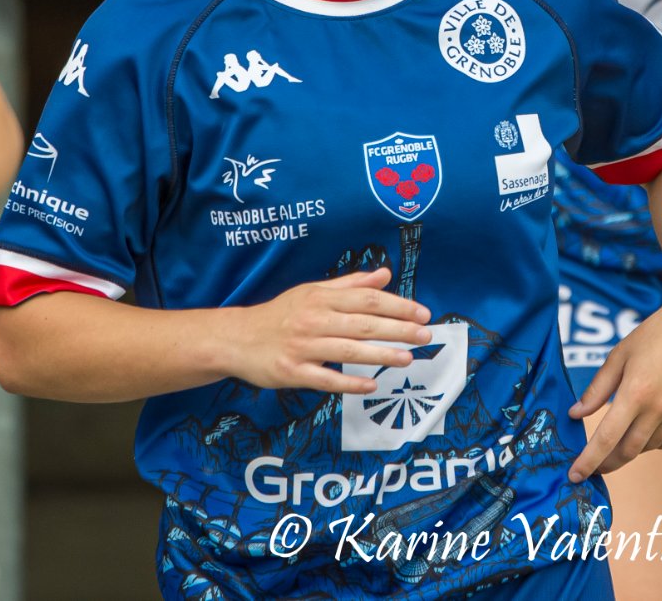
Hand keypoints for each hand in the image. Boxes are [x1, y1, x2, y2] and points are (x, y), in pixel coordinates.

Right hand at [230, 268, 434, 394]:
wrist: (236, 338)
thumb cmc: (281, 314)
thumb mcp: (313, 292)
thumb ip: (351, 284)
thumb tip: (385, 275)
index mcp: (321, 298)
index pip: (367, 299)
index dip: (398, 305)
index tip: (423, 313)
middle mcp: (313, 320)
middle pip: (363, 324)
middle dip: (398, 329)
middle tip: (425, 335)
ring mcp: (302, 347)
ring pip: (348, 352)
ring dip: (380, 355)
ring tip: (407, 358)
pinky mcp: (291, 372)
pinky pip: (325, 379)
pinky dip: (349, 383)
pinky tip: (371, 386)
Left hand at [567, 279, 661, 482]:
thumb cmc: (657, 332)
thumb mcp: (620, 354)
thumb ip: (597, 388)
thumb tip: (575, 414)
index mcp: (635, 392)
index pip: (606, 439)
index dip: (588, 461)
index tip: (574, 476)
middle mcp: (659, 408)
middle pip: (628, 451)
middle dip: (607, 464)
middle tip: (594, 467)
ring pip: (650, 446)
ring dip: (631, 450)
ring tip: (619, 443)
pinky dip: (654, 443)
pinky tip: (645, 435)